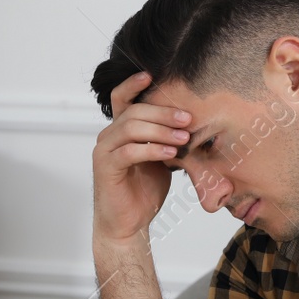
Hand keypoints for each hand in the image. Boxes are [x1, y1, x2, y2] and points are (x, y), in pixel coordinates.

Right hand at [92, 69, 189, 243]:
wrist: (129, 223)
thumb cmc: (145, 189)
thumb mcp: (162, 158)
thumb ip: (168, 139)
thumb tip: (194, 123)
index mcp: (121, 130)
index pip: (122, 98)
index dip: (134, 84)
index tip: (152, 75)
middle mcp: (108, 136)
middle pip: (133, 111)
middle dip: (163, 112)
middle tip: (188, 118)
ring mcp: (104, 151)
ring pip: (131, 127)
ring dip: (161, 130)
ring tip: (184, 138)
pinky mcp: (105, 168)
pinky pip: (129, 151)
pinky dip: (152, 150)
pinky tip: (171, 154)